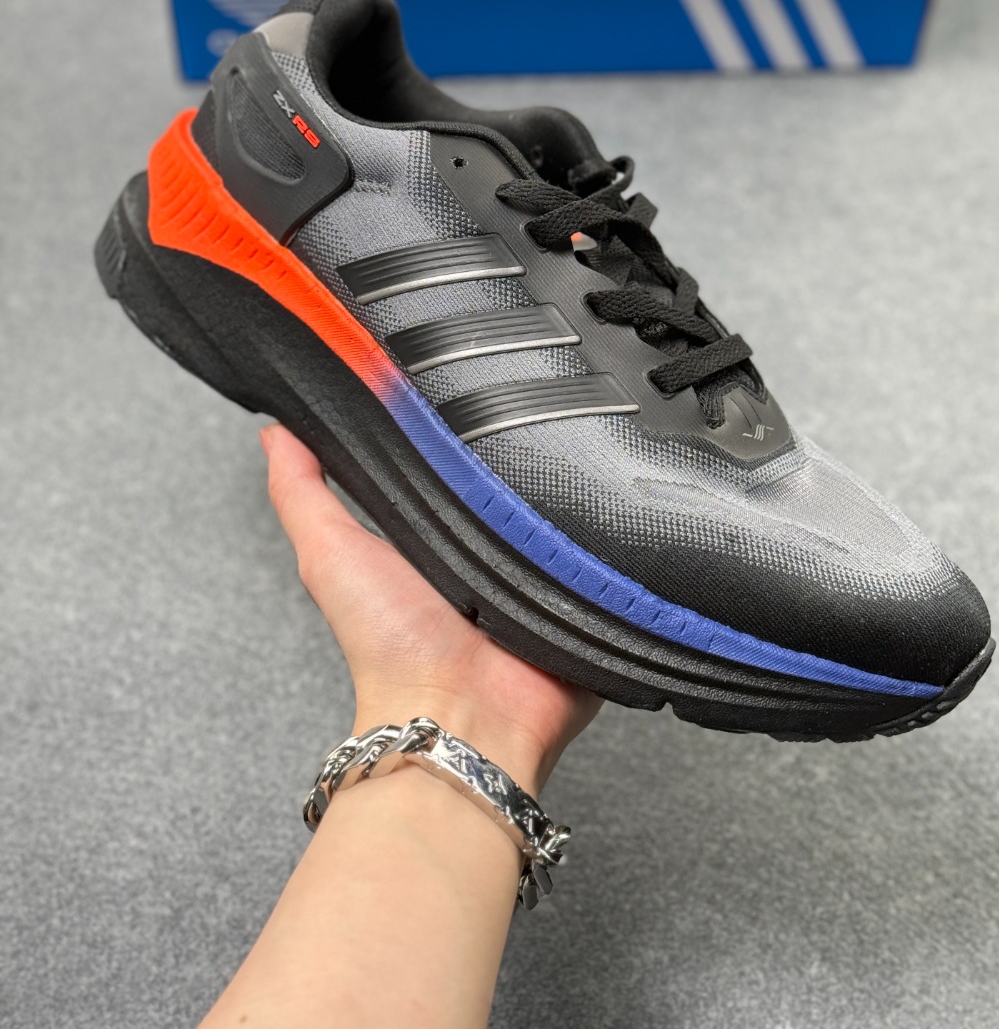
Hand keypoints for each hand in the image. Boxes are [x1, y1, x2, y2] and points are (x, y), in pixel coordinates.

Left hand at [261, 424, 601, 793]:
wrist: (461, 720)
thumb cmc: (391, 651)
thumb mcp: (331, 556)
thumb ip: (301, 494)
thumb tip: (276, 432)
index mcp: (435, 540)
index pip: (453, 468)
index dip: (458, 431)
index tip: (460, 388)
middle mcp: (490, 557)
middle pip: (514, 485)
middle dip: (521, 456)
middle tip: (521, 428)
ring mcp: (542, 579)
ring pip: (568, 511)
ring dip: (566, 498)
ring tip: (558, 478)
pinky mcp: (588, 600)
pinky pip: (611, 555)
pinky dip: (608, 541)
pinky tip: (599, 521)